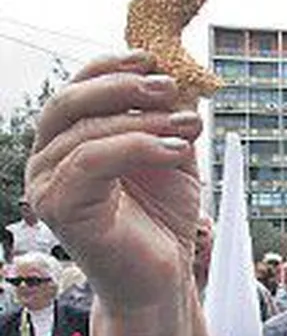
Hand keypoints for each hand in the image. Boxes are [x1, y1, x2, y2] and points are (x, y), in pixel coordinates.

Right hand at [26, 53, 203, 309]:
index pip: (76, 89)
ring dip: (144, 121)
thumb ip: (167, 117)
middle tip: (170, 87)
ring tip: (190, 126)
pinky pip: (92, 161)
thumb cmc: (163, 219)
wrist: (164, 277)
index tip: (154, 58)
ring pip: (86, 131)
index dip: (111, 68)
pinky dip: (138, 147)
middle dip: (123, 87)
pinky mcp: (58, 208)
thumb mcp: (172, 155)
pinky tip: (176, 150)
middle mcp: (46, 159)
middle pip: (69, 102)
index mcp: (67, 141)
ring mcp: (46, 184)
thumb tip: (179, 75)